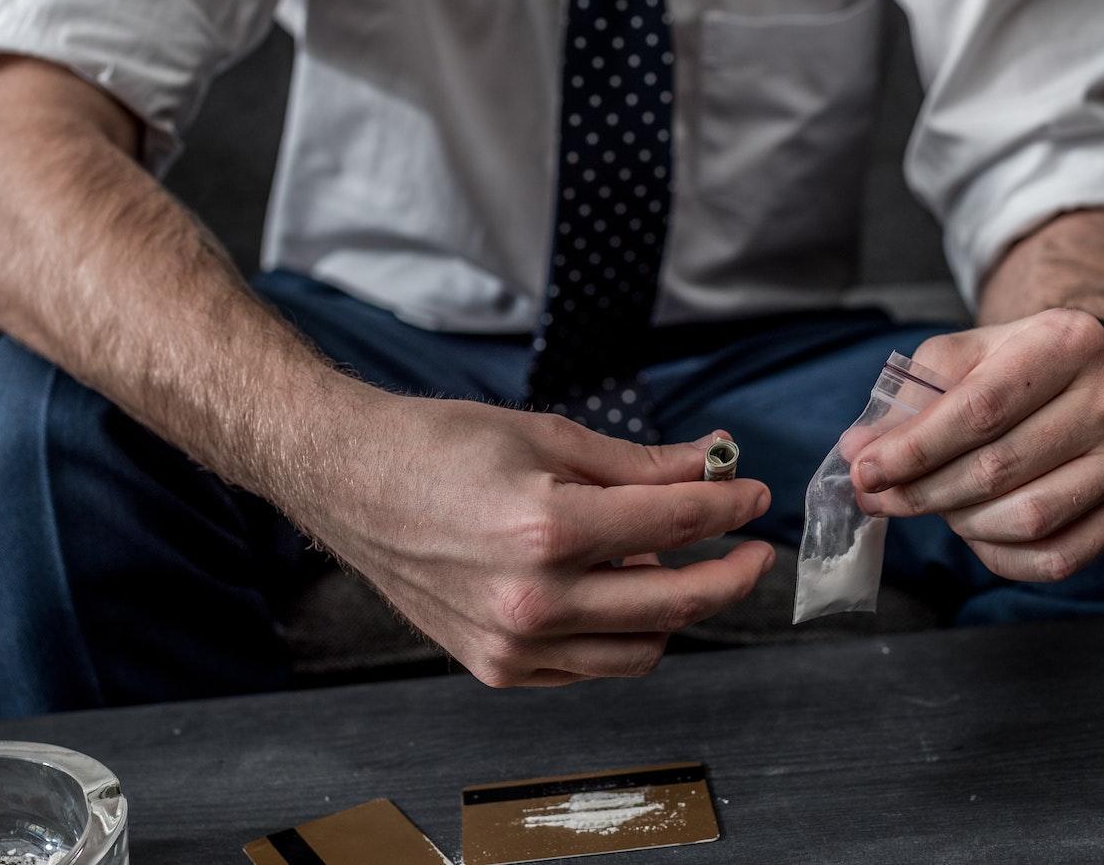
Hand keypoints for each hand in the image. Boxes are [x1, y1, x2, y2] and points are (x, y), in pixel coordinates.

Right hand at [289, 394, 774, 686]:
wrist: (350, 481)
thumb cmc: (439, 446)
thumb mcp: (547, 436)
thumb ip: (638, 464)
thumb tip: (712, 461)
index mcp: (549, 528)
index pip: (674, 525)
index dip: (727, 506)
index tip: (754, 496)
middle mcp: (533, 599)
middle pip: (673, 602)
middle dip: (729, 573)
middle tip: (753, 549)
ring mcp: (513, 643)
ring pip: (640, 650)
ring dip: (676, 612)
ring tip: (670, 568)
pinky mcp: (495, 667)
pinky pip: (588, 667)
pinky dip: (618, 635)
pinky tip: (614, 591)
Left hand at [850, 308, 1103, 582]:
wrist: (1090, 374)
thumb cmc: (1015, 365)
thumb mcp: (965, 355)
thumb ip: (910, 397)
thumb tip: (859, 449)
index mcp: (1067, 341)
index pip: (979, 410)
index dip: (914, 449)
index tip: (864, 470)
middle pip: (999, 467)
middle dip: (923, 492)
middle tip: (878, 497)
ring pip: (1029, 518)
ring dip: (961, 523)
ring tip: (932, 504)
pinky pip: (1057, 556)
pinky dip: (1001, 555)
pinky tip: (972, 532)